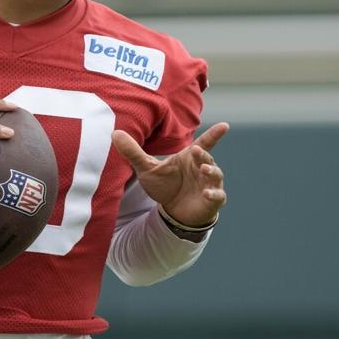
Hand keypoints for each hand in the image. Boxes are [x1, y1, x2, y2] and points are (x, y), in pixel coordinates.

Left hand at [111, 122, 229, 226]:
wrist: (173, 212)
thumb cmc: (164, 186)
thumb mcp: (146, 168)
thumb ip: (133, 152)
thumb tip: (114, 133)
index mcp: (190, 158)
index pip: (205, 143)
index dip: (214, 134)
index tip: (224, 126)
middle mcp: (202, 169)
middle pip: (207, 158)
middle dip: (203, 155)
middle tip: (195, 151)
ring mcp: (209, 185)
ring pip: (215, 174)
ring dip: (211, 171)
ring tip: (203, 170)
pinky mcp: (212, 201)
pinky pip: (217, 196)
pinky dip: (214, 194)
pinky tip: (206, 194)